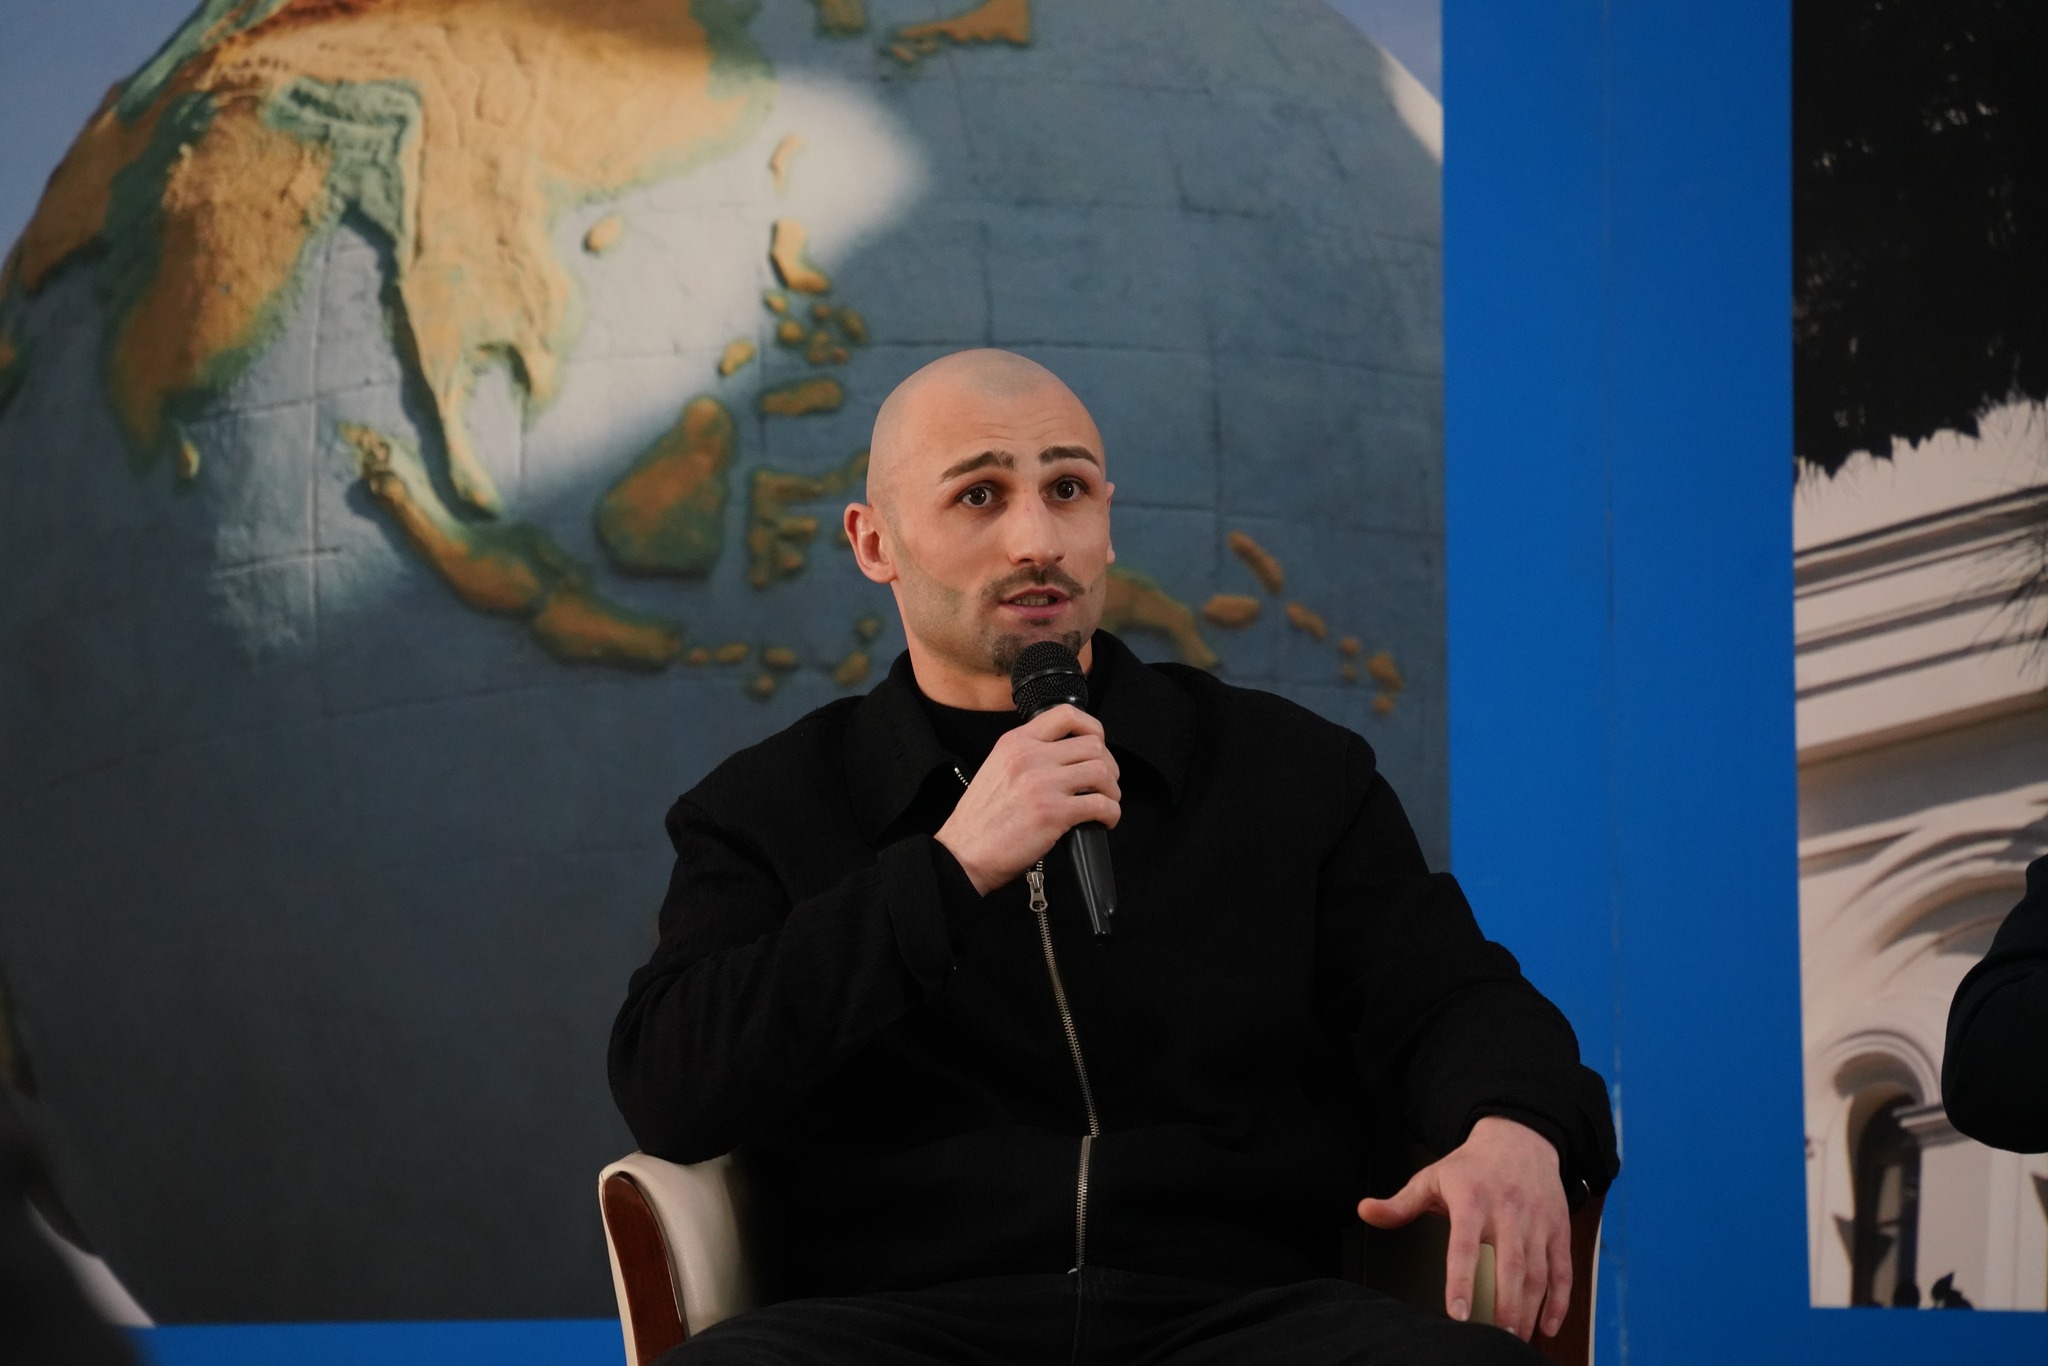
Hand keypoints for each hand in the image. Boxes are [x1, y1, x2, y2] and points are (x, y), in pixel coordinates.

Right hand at [935, 704, 1119, 894]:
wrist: (963, 853)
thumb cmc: (980, 820)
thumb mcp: (997, 768)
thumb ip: (1028, 755)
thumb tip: (1067, 757)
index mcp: (1015, 742)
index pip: (1067, 715)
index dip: (1093, 728)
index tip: (1098, 745)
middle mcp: (1030, 757)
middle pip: (1093, 745)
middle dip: (1108, 766)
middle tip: (1104, 784)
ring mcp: (1042, 783)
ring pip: (1102, 772)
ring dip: (1112, 790)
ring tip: (1105, 803)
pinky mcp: (1053, 813)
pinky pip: (1101, 804)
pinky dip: (1111, 814)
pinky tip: (1104, 822)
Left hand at [1356, 1116, 1570, 1340]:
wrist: (1519, 1138)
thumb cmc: (1472, 1165)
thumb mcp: (1432, 1178)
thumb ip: (1400, 1204)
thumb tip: (1365, 1211)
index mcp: (1472, 1199)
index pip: (1464, 1246)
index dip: (1461, 1281)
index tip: (1457, 1313)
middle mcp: (1508, 1211)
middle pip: (1511, 1265)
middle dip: (1506, 1305)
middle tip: (1496, 1336)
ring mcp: (1537, 1221)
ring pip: (1539, 1272)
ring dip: (1530, 1309)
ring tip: (1516, 1336)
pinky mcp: (1558, 1229)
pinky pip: (1563, 1270)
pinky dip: (1560, 1301)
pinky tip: (1548, 1324)